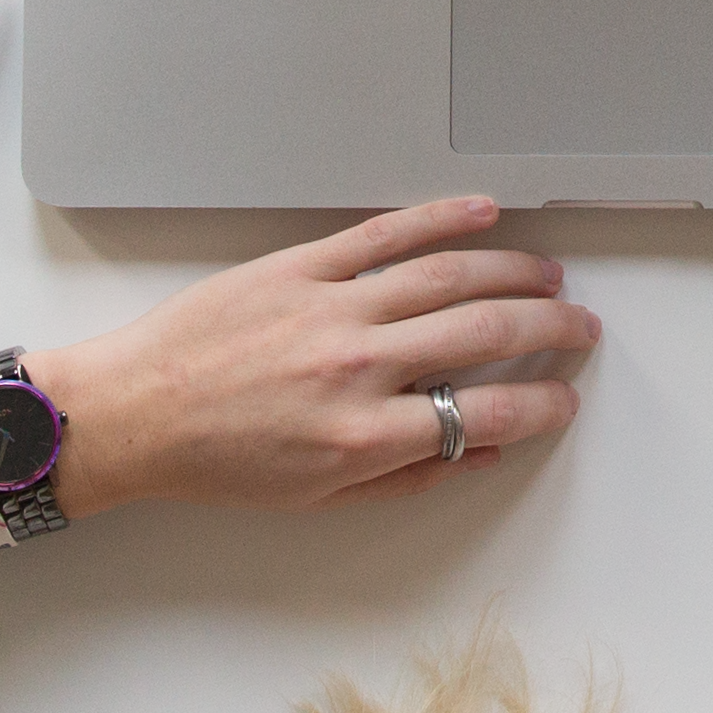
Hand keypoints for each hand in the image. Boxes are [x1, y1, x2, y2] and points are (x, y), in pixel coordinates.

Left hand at [29, 196, 595, 515]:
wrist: (134, 413)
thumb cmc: (215, 460)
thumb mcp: (317, 497)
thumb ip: (408, 478)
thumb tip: (478, 454)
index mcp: (362, 435)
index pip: (485, 415)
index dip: (542, 405)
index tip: (564, 397)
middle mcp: (356, 368)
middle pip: (483, 334)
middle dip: (548, 329)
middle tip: (579, 327)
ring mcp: (330, 309)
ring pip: (448, 276)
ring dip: (513, 272)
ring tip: (549, 277)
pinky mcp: (300, 266)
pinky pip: (385, 235)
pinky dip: (441, 219)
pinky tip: (483, 215)